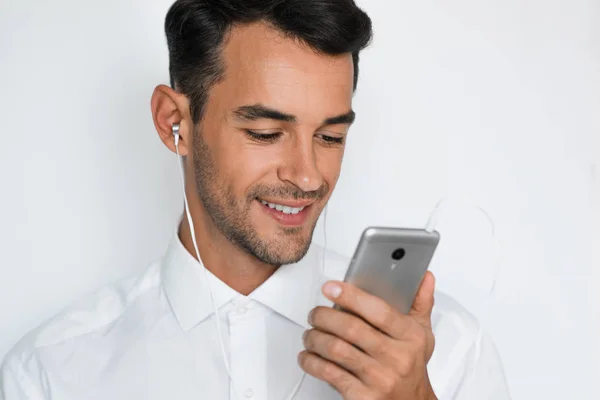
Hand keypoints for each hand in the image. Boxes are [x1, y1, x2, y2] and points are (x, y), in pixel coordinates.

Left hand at [298, 271, 436, 399]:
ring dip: (315, 338)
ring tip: (310, 334)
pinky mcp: (362, 397)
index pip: (380, 311)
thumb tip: (425, 277)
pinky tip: (309, 356)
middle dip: (324, 316)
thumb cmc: (412, 368)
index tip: (331, 287)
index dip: (352, 296)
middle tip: (315, 313)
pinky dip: (312, 362)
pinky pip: (330, 374)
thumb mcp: (423, 336)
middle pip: (352, 329)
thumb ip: (420, 304)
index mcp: (410, 337)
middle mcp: (397, 358)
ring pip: (336, 350)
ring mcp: (379, 379)